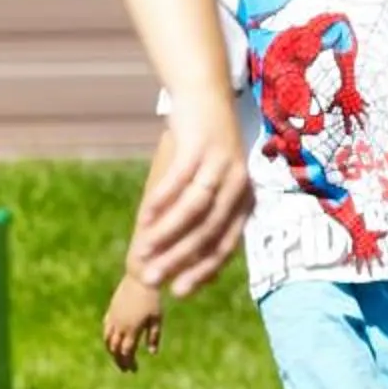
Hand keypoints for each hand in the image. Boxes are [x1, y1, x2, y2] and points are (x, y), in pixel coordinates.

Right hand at [102, 275, 163, 371]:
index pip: (126, 353)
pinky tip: (113, 342)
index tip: (133, 370)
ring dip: (112, 351)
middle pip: (115, 350)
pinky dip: (108, 338)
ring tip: (118, 357)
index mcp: (132, 329)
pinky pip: (106, 328)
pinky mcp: (111, 310)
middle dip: (119, 361)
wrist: (139, 276)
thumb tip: (153, 353)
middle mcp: (119, 325)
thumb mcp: (156, 317)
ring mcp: (113, 318)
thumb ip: (153, 336)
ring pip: (108, 340)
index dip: (129, 363)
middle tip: (125, 369)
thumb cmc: (152, 297)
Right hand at [129, 97, 248, 295]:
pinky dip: (160, 201)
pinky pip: (178, 180)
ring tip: (142, 252)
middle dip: (178, 259)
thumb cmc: (204, 149)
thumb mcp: (211, 183)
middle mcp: (239, 184)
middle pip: (208, 231)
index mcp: (245, 200)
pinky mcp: (201, 146)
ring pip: (193, 209)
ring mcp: (221, 164)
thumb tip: (184, 260)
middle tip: (152, 279)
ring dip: (166, 234)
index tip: (178, 292)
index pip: (226, 244)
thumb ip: (202, 218)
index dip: (202, 270)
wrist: (206, 96)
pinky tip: (143, 218)